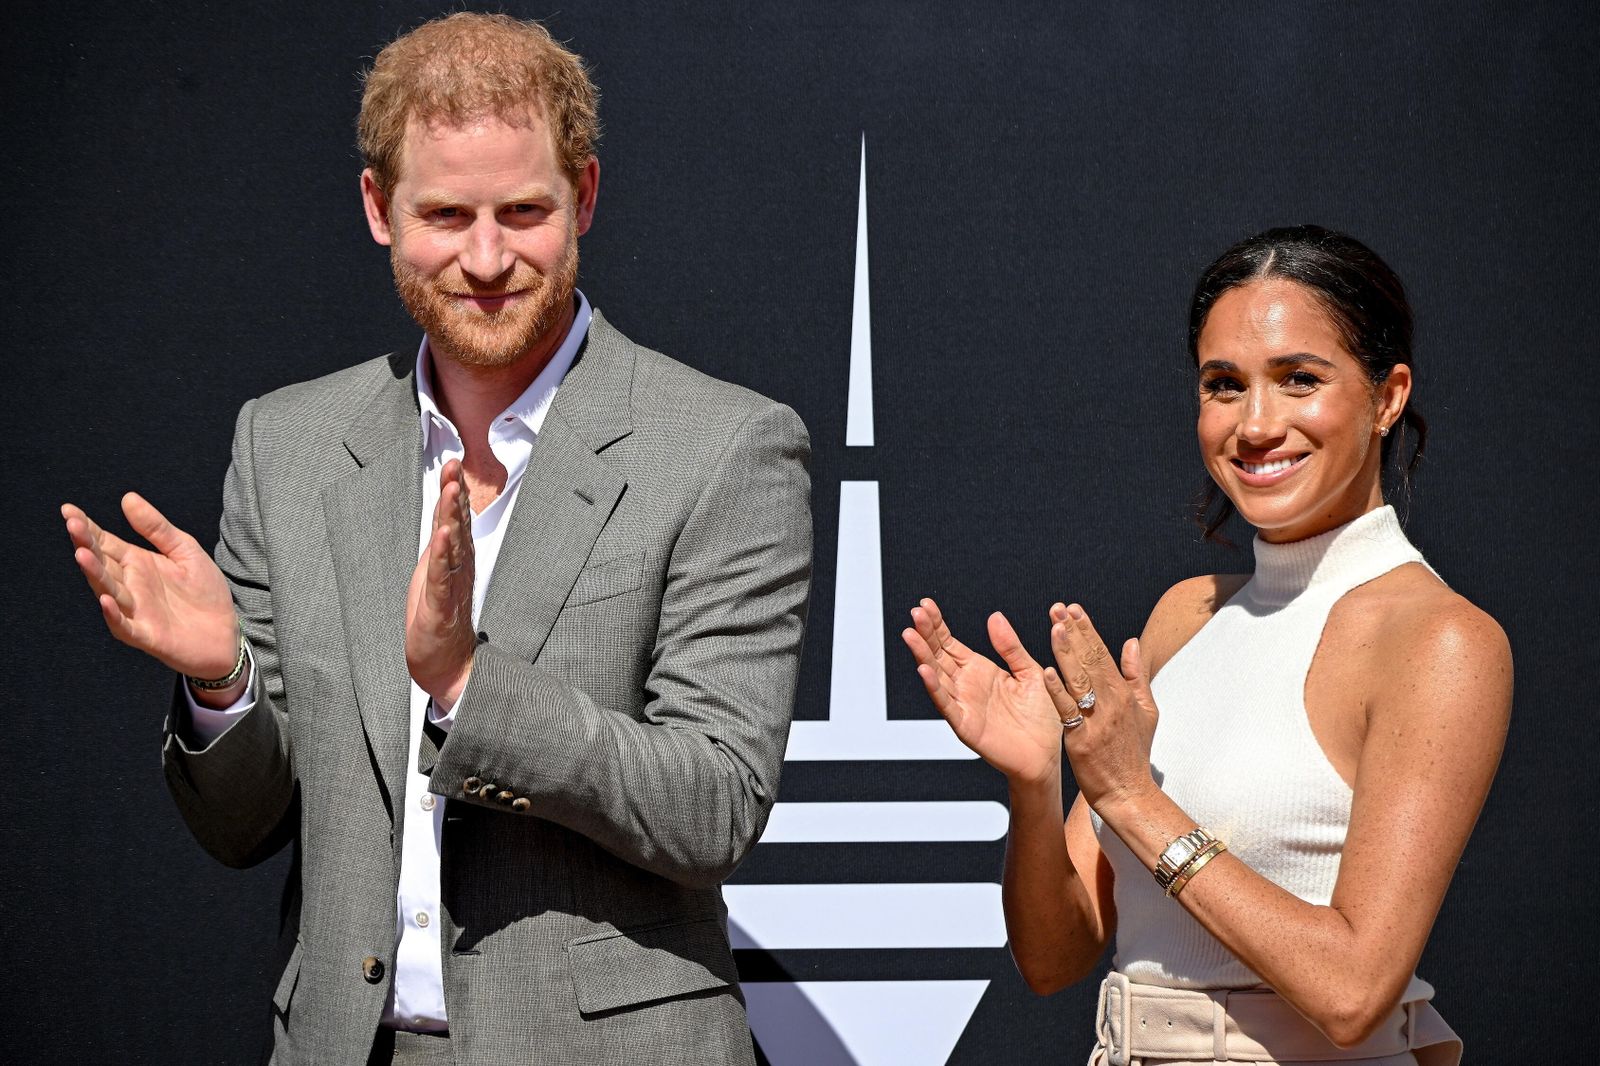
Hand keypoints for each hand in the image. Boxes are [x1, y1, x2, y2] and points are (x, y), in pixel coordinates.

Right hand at [62, 493, 238, 677]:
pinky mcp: (146, 634)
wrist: (225, 633)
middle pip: (101, 563)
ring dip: (94, 574)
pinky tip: (105, 599)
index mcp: (137, 563)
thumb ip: (157, 528)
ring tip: (82, 554)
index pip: (105, 543)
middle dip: (85, 544)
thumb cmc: (204, 592)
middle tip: (72, 524)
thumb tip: (127, 497)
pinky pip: (124, 625)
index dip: (87, 527)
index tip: (68, 510)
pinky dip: (113, 614)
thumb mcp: (185, 551)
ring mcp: (135, 610)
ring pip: (107, 590)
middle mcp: (129, 586)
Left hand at [406, 459, 476, 707]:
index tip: (453, 462)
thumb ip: (443, 545)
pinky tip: (441, 537)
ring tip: (450, 491)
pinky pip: (441, 578)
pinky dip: (442, 556)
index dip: (454, 490)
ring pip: (452, 546)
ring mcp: (451, 586)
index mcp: (455, 560)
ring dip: (451, 517)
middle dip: (454, 494)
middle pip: (457, 525)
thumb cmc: (439, 620)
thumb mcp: (437, 574)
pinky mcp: (440, 607)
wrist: (446, 666)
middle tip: (454, 466)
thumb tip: (445, 515)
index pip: (455, 519)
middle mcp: (459, 569)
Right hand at [902, 598, 1067, 784]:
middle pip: (939, 655)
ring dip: (922, 655)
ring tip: (911, 635)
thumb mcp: (1029, 672)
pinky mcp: (966, 725)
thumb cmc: (1040, 717)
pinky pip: (947, 704)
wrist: (1046, 755)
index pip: (950, 643)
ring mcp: (963, 705)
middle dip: (926, 634)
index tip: (925, 605)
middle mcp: (966, 685)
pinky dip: (934, 687)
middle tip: (915, 613)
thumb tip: (994, 617)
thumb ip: (1010, 647)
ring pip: (937, 676)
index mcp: (980, 670)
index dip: (937, 625)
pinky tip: (924, 670)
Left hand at [1043, 602, 1158, 813]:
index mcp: (1124, 693)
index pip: (1103, 653)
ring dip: (1066, 652)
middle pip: (1090, 660)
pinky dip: (1057, 691)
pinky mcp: (1081, 738)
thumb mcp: (1145, 710)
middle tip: (1058, 609)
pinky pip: (1067, 711)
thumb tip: (1131, 641)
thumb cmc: (1134, 752)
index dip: (1087, 630)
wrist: (1129, 792)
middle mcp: (1111, 702)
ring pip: (1079, 679)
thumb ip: (1136, 675)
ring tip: (1055, 628)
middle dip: (1074, 632)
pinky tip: (1045, 672)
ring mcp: (1097, 720)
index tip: (1073, 608)